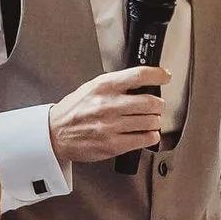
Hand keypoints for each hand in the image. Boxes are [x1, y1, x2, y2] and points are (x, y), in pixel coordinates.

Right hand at [46, 70, 168, 166]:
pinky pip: (144, 139)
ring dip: (155, 121)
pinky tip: (146, 133)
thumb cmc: (73, 111)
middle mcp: (109, 105)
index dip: (158, 75)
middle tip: (157, 105)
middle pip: (150, 101)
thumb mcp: (92, 88)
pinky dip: (150, 136)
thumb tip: (142, 82)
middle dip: (159, 104)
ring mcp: (111, 126)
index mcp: (104, 86)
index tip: (165, 76)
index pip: (139, 75)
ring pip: (150, 121)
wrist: (55, 133)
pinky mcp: (113, 144)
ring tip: (150, 120)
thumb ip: (116, 84)